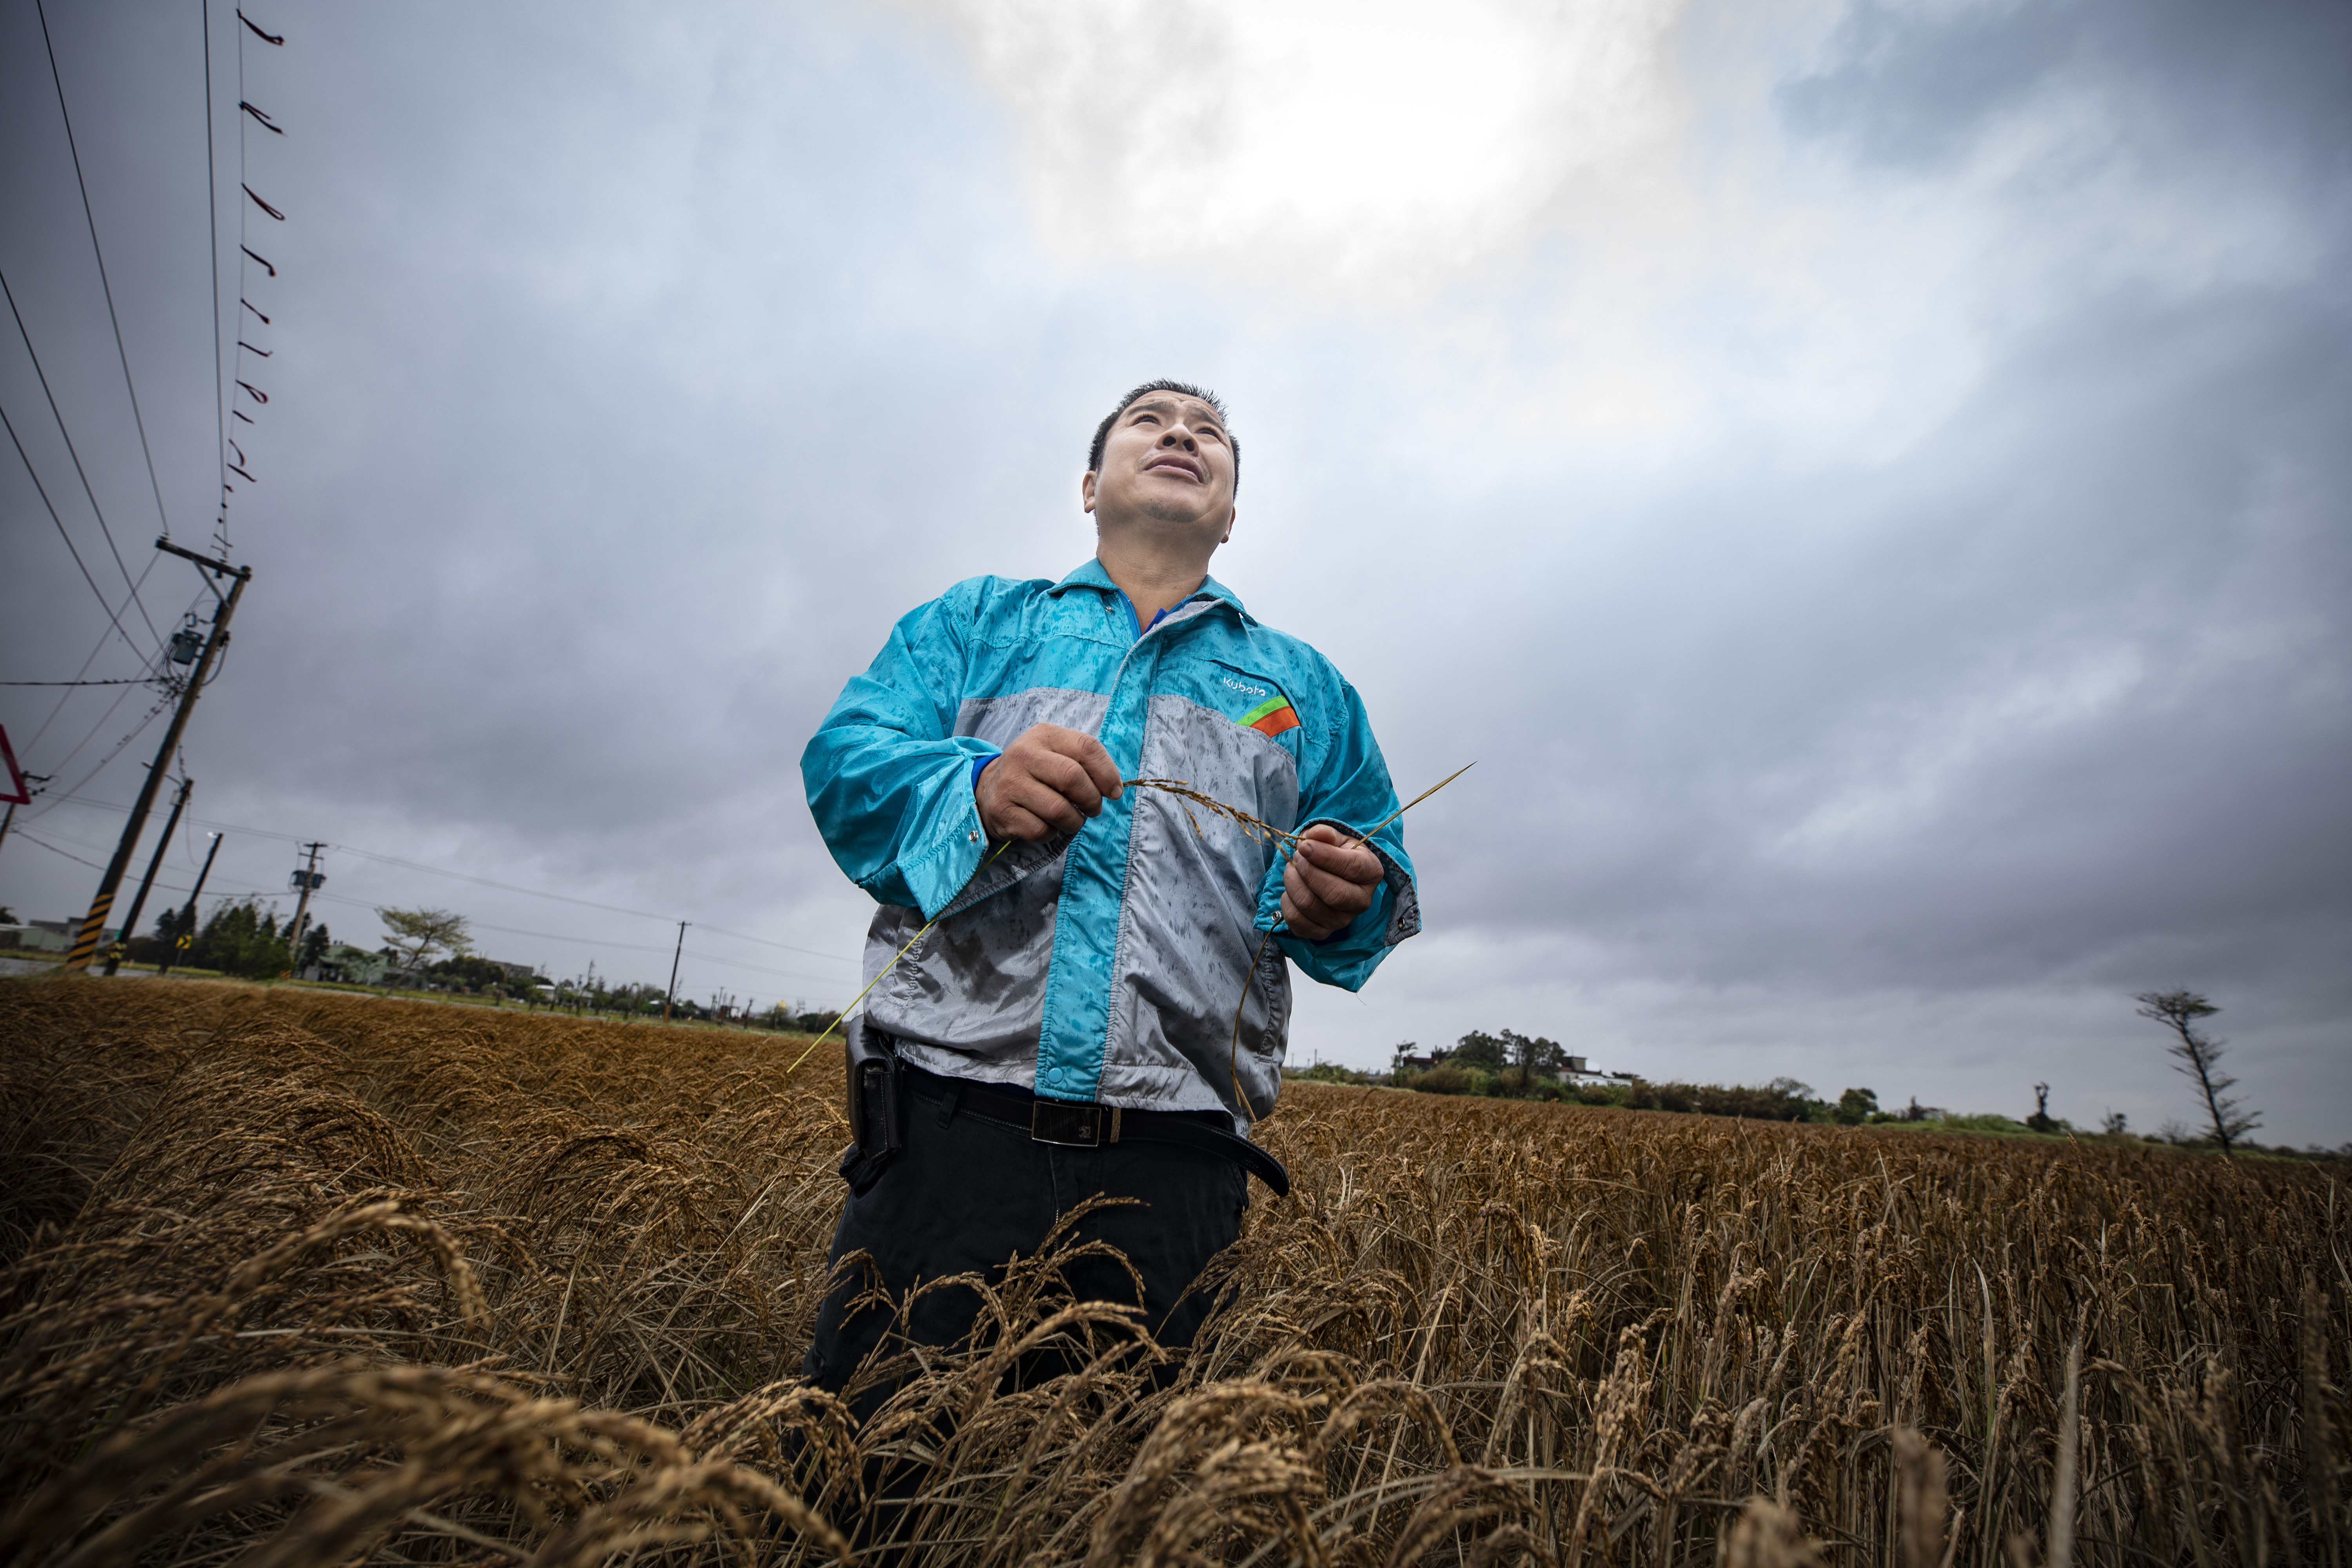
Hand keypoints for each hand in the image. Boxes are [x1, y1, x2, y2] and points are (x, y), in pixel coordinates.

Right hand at [976, 724, 1123, 841]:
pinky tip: (1047, 825)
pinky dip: (1052, 833)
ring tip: (1071, 819)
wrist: (988, 787)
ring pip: (1058, 810)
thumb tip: (1114, 790)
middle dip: (1091, 799)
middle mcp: (1023, 754)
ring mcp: (1010, 783)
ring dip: (1074, 821)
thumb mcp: (1057, 753)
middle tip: (1092, 808)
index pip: (1087, 747)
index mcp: (1044, 735)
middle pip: (1072, 778)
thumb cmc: (1035, 772)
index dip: (1107, 773)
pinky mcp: (1002, 810)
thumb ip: (1086, 763)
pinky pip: (1041, 830)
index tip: (1114, 791)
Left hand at [1280, 824, 1382, 939]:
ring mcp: (1341, 921)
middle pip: (1333, 893)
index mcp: (1371, 873)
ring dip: (1293, 881)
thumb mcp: (1336, 839)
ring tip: (1292, 868)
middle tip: (1297, 856)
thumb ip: (1325, 834)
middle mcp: (1361, 901)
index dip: (1325, 856)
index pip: (1352, 868)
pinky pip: (1296, 920)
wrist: (1332, 875)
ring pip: (1309, 905)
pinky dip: (1287, 901)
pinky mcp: (1321, 932)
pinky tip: (1292, 888)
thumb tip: (1313, 835)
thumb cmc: (1337, 854)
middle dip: (1307, 871)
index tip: (1304, 847)